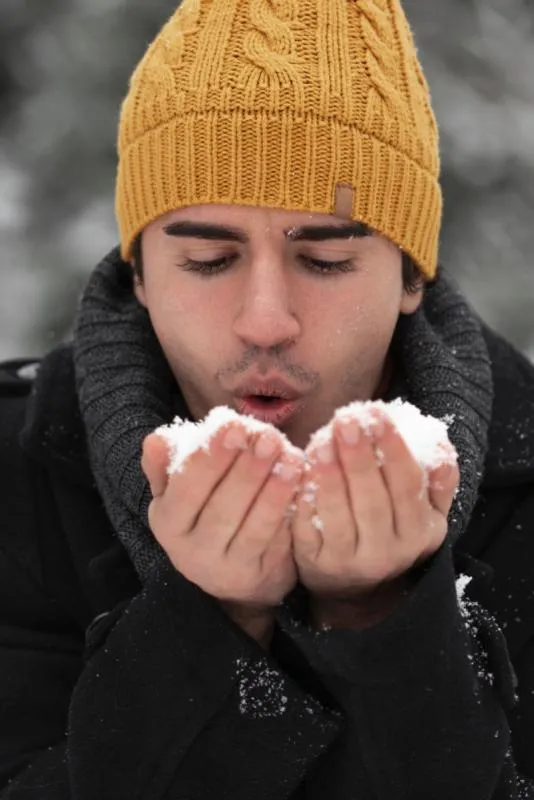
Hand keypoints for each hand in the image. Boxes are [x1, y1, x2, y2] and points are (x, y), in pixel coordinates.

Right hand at [142, 424, 304, 618]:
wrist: (233, 571)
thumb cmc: (205, 510)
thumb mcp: (181, 489)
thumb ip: (169, 463)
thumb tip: (156, 440)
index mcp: (167, 520)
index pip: (185, 488)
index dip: (210, 457)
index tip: (234, 424)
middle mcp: (190, 551)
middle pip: (221, 508)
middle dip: (247, 468)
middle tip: (269, 437)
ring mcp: (225, 568)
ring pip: (252, 527)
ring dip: (273, 489)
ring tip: (291, 457)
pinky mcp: (257, 576)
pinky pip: (275, 542)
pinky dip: (288, 510)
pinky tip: (299, 483)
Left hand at [291, 409, 458, 603]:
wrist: (356, 583)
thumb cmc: (389, 527)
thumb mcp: (423, 511)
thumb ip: (437, 481)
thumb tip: (441, 446)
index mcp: (419, 533)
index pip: (408, 486)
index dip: (393, 448)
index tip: (377, 412)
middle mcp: (387, 552)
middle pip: (372, 501)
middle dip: (359, 457)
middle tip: (345, 419)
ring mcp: (349, 561)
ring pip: (338, 516)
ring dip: (329, 476)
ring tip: (320, 441)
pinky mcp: (315, 563)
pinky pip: (308, 528)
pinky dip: (304, 498)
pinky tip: (299, 470)